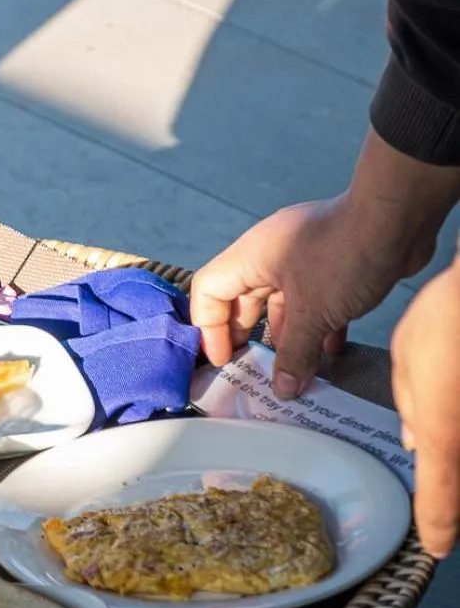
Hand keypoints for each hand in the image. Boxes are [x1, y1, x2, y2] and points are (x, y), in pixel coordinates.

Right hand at [191, 195, 424, 396]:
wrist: (399, 220)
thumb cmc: (346, 252)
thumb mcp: (314, 313)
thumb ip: (294, 353)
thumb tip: (283, 387)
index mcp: (250, 257)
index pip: (208, 292)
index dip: (209, 329)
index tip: (224, 360)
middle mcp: (269, 254)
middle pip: (242, 299)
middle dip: (248, 336)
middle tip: (254, 370)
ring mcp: (301, 256)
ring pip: (281, 302)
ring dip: (288, 335)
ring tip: (296, 368)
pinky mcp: (332, 263)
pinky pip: (314, 299)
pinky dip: (318, 325)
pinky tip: (331, 349)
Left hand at [392, 263, 459, 556]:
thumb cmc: (450, 316)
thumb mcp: (408, 358)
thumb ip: (411, 407)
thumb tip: (417, 441)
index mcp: (444, 436)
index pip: (443, 502)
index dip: (440, 528)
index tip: (436, 545)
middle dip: (453, 497)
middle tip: (442, 505)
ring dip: (454, 469)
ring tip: (441, 435)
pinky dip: (459, 446)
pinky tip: (451, 407)